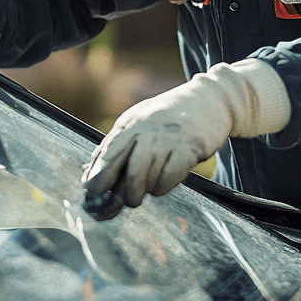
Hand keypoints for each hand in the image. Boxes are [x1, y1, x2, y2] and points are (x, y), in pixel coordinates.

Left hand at [82, 59, 289, 216]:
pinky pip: (170, 178)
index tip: (93, 191)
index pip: (108, 153)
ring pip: (148, 178)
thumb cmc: (168, 116)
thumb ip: (117, 145)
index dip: (99, 176)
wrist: (209, 100)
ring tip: (148, 189)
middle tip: (127, 200)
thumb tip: (91, 173)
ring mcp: (169, 139)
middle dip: (125, 193)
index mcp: (131, 123)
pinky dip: (164, 186)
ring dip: (145, 191)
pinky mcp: (190, 148)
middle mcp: (147, 129)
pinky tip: (165, 181)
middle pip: (129, 170)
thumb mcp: (138, 122)